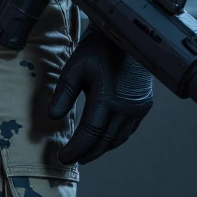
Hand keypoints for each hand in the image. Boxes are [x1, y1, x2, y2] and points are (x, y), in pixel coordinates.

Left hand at [47, 26, 152, 164]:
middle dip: (86, 154)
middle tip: (71, 160)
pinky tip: (103, 140)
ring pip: (118, 139)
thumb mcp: (75, 67)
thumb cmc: (98, 50)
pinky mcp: (144, 106)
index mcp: (107, 98)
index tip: (62, 157)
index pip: (90, 134)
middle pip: (104, 141)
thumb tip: (52, 117)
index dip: (76, 149)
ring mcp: (137, 108)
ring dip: (101, 149)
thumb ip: (64, 93)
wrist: (127, 37)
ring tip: (85, 154)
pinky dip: (114, 139)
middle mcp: (125, 108)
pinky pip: (128, 131)